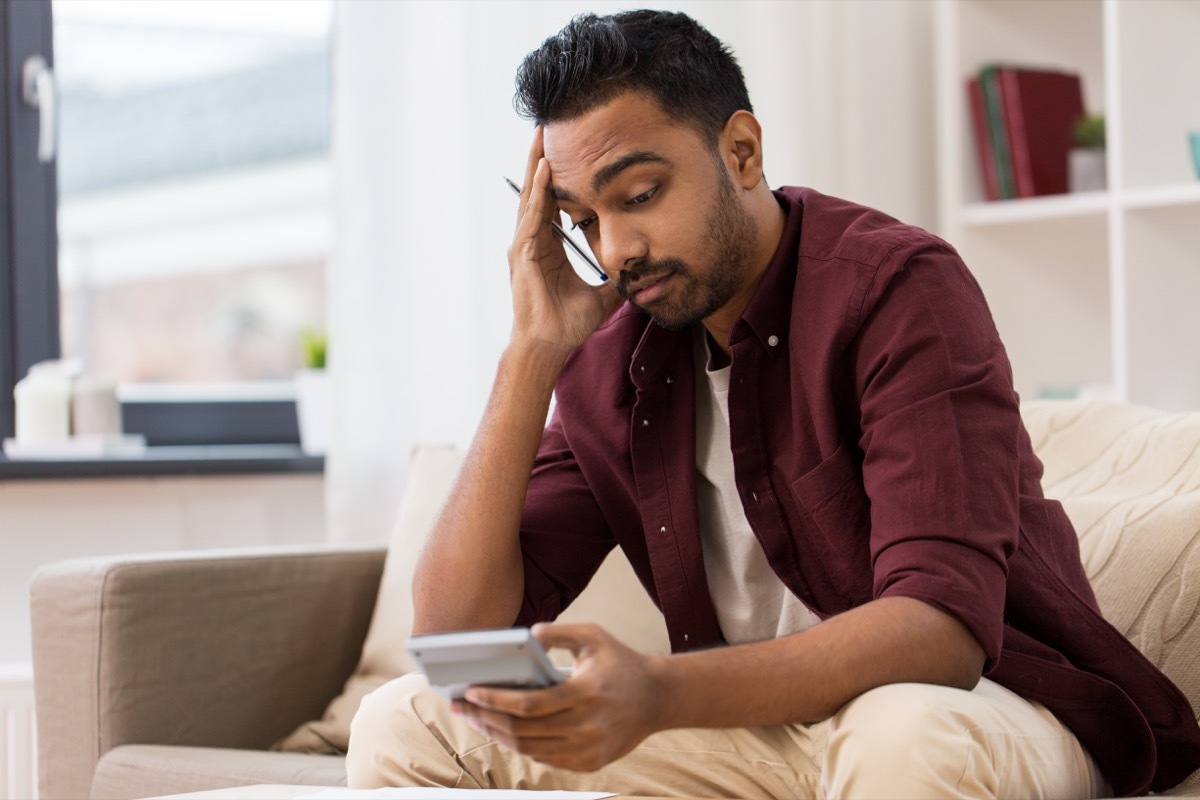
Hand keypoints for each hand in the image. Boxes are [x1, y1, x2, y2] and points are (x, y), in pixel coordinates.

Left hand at [450, 622, 665, 771]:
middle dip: (485, 718)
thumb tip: (526, 635)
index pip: (527, 704)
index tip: (470, 692)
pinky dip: (521, 746)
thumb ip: (559, 631)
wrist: (659, 698)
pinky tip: (505, 731)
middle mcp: (587, 726)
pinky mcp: (591, 764)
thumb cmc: (621, 661)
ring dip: (498, 734)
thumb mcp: (594, 635)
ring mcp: (589, 750)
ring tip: (477, 718)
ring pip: (529, 749)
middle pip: (522, 730)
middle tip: (461, 707)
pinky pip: (545, 759)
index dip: (494, 701)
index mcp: (585, 693)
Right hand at [507, 129, 621, 358]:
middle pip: (537, 191)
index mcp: (547, 247)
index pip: (552, 202)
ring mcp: (524, 245)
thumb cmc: (567, 325)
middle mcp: (532, 241)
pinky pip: (532, 215)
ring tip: (542, 137)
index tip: (567, 151)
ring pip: (531, 196)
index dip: (557, 177)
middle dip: (542, 159)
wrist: (549, 345)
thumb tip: (640, 276)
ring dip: (537, 166)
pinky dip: (539, 192)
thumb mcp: (602, 296)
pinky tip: (546, 170)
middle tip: (548, 127)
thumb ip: (617, 282)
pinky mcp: (523, 253)